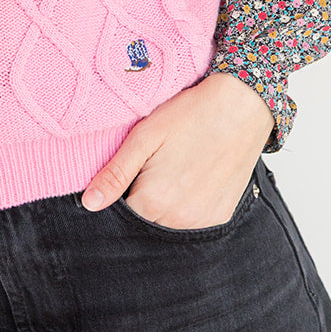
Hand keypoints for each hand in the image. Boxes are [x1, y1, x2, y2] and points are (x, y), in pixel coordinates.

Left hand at [80, 71, 274, 228]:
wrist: (241, 108)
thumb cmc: (189, 115)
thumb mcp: (144, 137)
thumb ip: (115, 174)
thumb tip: (89, 203)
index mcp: (154, 202)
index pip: (121, 213)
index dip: (120, 191)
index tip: (129, 170)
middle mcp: (178, 221)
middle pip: (144, 220)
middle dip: (141, 198)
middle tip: (153, 164)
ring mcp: (202, 221)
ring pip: (167, 223)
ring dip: (163, 204)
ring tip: (173, 167)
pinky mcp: (220, 216)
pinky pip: (192, 221)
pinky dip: (185, 206)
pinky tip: (190, 177)